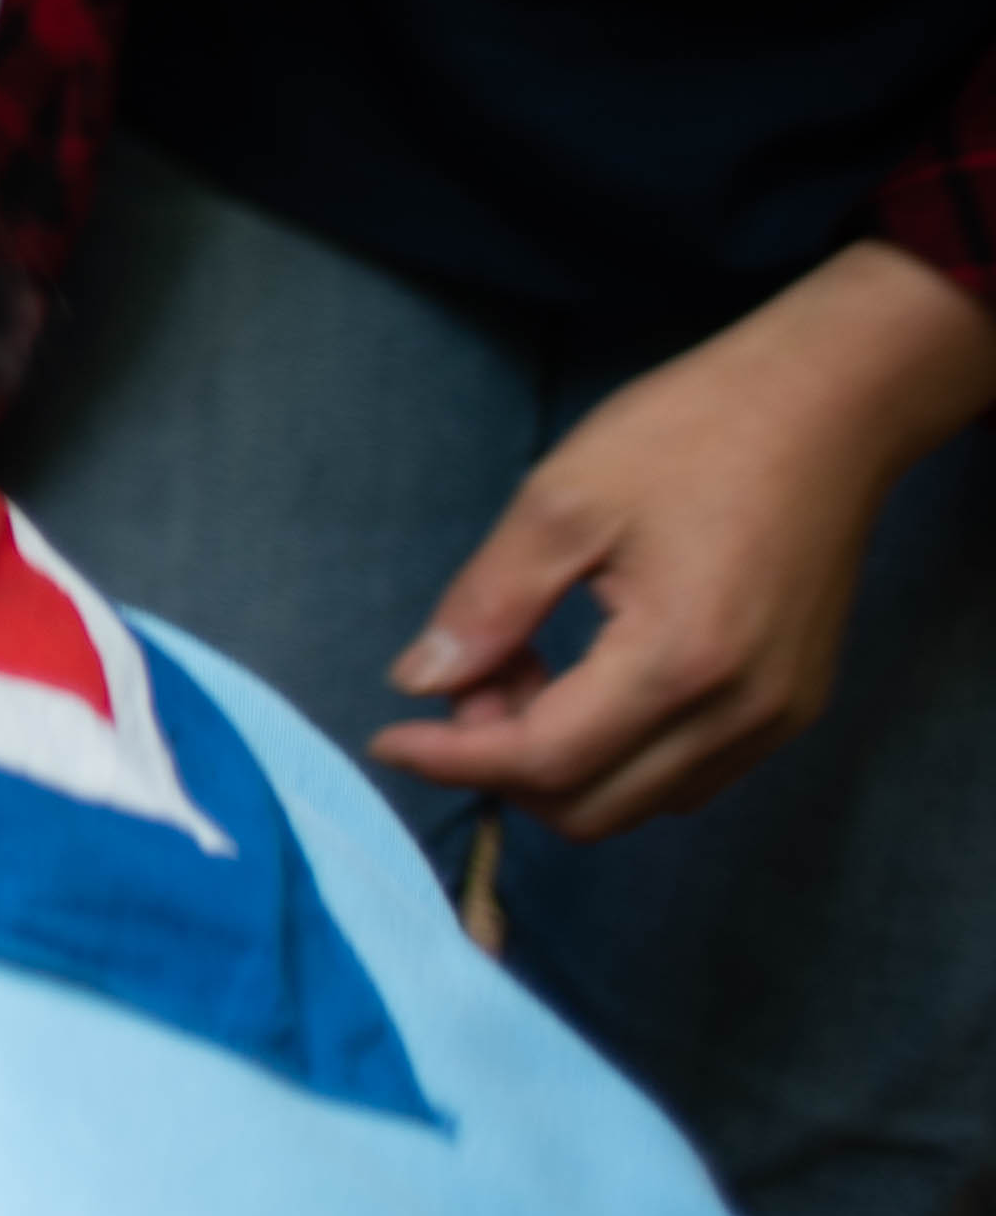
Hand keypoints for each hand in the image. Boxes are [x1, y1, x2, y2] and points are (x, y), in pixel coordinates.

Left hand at [376, 242, 995, 838]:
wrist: (826, 408)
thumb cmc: (691, 435)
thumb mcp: (560, 502)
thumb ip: (486, 604)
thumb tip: (420, 680)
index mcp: (679, 661)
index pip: (545, 761)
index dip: (453, 759)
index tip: (389, 738)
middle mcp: (739, 712)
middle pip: (592, 807)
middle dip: (504, 762)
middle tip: (468, 676)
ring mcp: (776, 717)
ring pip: (639, 800)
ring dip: (559, 760)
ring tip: (523, 663)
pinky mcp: (792, 704)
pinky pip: (687, 772)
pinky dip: (616, 750)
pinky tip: (584, 675)